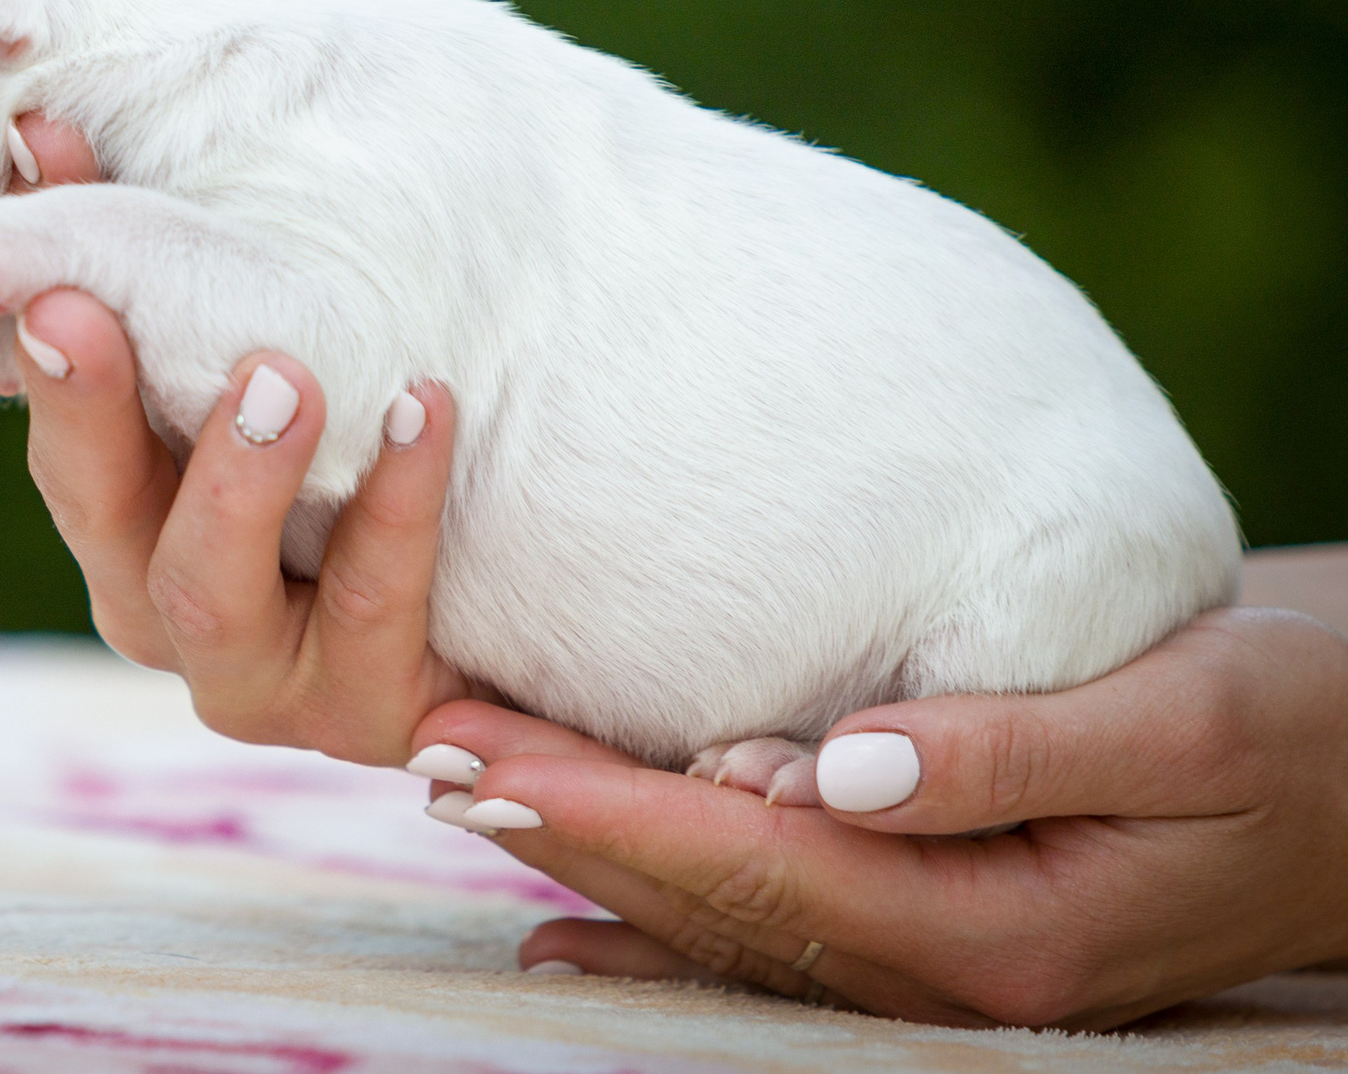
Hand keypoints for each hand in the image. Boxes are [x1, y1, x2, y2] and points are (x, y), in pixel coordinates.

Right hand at [3, 112, 470, 765]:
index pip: (53, 435)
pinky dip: (395, 515)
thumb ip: (135, 246)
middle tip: (90, 308)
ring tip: (289, 374)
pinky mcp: (374, 719)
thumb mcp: (246, 343)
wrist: (519, 598)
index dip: (38, 358)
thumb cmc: (353, 445)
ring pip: (207, 596)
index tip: (34, 278)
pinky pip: (374, 618)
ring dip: (239, 478)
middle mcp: (166, 614)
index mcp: (119, 525)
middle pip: (101, 520)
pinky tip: (424, 410)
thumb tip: (36, 124)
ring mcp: (264, 685)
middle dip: (94, 411)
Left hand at [414, 607, 1347, 1026]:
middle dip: (560, 827)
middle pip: (709, 896)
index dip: (607, 808)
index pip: (752, 863)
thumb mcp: (1176, 723)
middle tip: (425, 753)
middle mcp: (942, 963)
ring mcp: (936, 959)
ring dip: (585, 856)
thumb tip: (838, 768)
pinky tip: (563, 914)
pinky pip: (767, 928)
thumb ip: (1007, 749)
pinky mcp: (936, 923)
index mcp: (989, 928)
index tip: (483, 755)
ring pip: (718, 916)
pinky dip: (657, 914)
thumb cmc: (1290, 730)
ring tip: (459, 792)